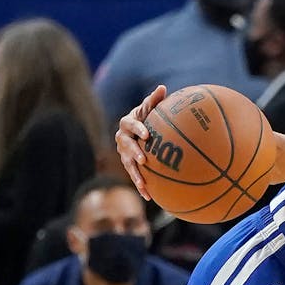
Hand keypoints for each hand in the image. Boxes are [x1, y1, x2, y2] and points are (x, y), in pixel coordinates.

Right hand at [115, 84, 166, 199]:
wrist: (139, 130)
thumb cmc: (147, 117)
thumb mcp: (150, 108)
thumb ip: (154, 100)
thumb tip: (162, 87)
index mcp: (127, 123)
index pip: (130, 125)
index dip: (137, 129)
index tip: (147, 134)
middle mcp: (122, 139)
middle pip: (126, 146)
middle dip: (133, 153)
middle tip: (143, 159)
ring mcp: (123, 153)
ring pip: (127, 164)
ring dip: (135, 174)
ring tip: (143, 183)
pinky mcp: (129, 164)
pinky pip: (133, 175)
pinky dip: (140, 186)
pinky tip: (148, 197)